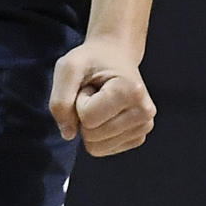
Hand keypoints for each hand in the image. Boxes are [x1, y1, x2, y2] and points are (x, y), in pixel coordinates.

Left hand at [49, 39, 156, 156]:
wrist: (113, 55)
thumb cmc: (90, 61)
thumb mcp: (68, 67)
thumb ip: (60, 100)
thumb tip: (68, 135)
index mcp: (132, 90)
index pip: (87, 117)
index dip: (79, 101)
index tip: (90, 85)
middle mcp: (144, 112)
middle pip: (92, 136)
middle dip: (83, 114)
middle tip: (94, 92)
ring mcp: (144, 127)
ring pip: (97, 147)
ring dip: (89, 124)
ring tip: (100, 100)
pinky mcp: (138, 137)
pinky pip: (102, 150)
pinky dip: (97, 132)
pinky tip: (106, 111)